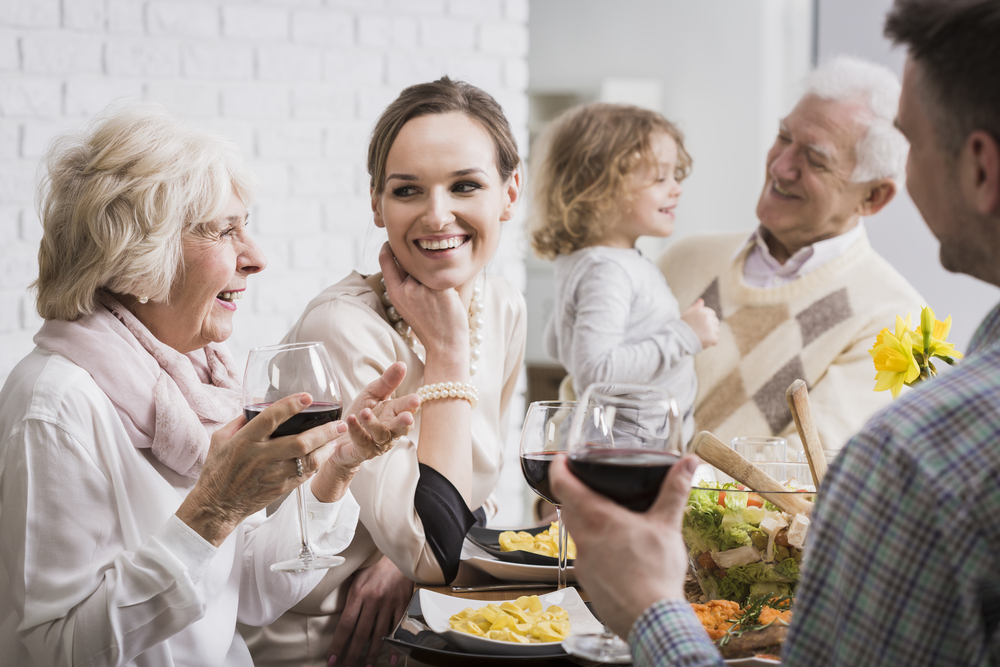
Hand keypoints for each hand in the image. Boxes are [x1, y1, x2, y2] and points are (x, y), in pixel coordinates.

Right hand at [178, 394, 347, 545]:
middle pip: (299, 442)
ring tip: (337, 435)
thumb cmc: (219, 469)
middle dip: (323, 431)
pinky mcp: (282, 487)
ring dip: (326, 447)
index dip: (290, 406)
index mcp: (245, 441)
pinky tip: (325, 451)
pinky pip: (306, 474)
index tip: (307, 397)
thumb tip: (258, 402)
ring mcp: (274, 474)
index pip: (271, 419)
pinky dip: (318, 462)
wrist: (218, 505)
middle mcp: (262, 457)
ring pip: (308, 460)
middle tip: (338, 422)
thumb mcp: (221, 439)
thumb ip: (241, 420)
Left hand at [311, 361, 419, 501]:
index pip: (406, 408)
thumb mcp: (372, 394)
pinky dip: (356, 430)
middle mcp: (389, 429)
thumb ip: (387, 381)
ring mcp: (377, 442)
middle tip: (407, 417)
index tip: (415, 399)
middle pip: (401, 428)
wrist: (339, 438)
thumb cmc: (359, 416)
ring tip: (365, 412)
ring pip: (381, 436)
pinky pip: (361, 441)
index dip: (410, 405)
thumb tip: (402, 365)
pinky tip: (351, 420)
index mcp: (393, 413)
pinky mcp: (362, 450)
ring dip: (374, 424)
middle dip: (404, 422)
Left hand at [326, 555, 413, 666]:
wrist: (400, 553)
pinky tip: (392, 659)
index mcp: (359, 593)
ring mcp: (390, 604)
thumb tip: (337, 609)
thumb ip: (350, 594)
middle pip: (361, 634)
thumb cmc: (376, 565)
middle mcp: (373, 600)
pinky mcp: (403, 604)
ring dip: (372, 654)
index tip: (332, 659)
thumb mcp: (357, 576)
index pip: (345, 625)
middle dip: (352, 655)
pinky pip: (398, 629)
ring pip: (379, 635)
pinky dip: (395, 645)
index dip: (338, 645)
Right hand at [379, 242, 469, 362]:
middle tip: (422, 261)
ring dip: (435, 269)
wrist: (445, 344)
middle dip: (415, 257)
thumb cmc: (428, 323)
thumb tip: (404, 259)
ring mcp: (425, 288)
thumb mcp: (405, 305)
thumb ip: (402, 282)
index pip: (386, 259)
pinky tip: (451, 291)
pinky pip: (445, 272)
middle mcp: (407, 288)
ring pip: (429, 264)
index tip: (393, 241)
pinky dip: (448, 277)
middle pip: (409, 259)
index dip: (389, 247)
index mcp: (394, 292)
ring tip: (439, 290)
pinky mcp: (443, 288)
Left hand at [548, 453, 698, 638]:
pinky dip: (594, 548)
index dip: (559, 468)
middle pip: (566, 508)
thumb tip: (688, 462)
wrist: (651, 621)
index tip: (561, 459)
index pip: (563, 486)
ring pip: (575, 533)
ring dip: (584, 522)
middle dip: (572, 494)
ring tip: (606, 518)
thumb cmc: (657, 574)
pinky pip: (584, 557)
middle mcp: (583, 540)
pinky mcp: (588, 583)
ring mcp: (582, 563)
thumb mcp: (668, 526)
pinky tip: (615, 553)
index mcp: (598, 519)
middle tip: (586, 485)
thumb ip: (675, 490)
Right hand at [681, 298, 719, 348]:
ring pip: (716, 332)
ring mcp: (710, 327)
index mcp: (701, 311)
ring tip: (700, 338)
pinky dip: (711, 343)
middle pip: (715, 323)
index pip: (712, 314)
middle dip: (710, 328)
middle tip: (699, 333)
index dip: (706, 321)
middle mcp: (707, 317)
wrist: (676, 339)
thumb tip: (701, 300)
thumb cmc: (681, 327)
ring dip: (711, 336)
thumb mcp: (687, 314)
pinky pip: (716, 340)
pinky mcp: (712, 337)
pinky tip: (703, 342)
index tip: (699, 326)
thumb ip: (695, 307)